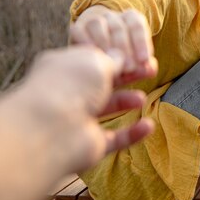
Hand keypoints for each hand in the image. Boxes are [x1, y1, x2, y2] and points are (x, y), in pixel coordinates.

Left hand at [25, 46, 155, 173]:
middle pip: (103, 83)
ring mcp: (78, 119)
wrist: (50, 130)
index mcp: (64, 68)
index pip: (92, 59)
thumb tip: (123, 58)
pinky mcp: (89, 144)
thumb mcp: (96, 60)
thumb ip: (113, 58)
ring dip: (127, 102)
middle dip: (127, 77)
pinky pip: (116, 138)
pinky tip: (148, 125)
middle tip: (149, 71)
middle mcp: (68, 93)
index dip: (115, 56)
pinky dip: (133, 133)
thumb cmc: (70, 86)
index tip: (136, 55)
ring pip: (108, 108)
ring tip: (141, 99)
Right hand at [69, 6, 157, 81]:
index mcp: (131, 19)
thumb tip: (152, 70)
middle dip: (125, 48)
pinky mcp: (77, 29)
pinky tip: (91, 56)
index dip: (141, 42)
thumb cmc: (119, 63)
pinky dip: (85, 41)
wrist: (92, 60)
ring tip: (110, 63)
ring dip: (106, 44)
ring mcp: (94, 21)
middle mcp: (112, 17)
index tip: (144, 61)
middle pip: (119, 27)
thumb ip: (142, 68)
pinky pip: (80, 30)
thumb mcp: (132, 66)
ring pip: (99, 25)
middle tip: (129, 68)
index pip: (137, 25)